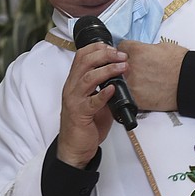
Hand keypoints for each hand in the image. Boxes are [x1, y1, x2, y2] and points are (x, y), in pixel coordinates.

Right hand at [57, 42, 125, 168]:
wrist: (75, 148)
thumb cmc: (85, 124)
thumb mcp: (95, 101)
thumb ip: (104, 88)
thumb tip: (122, 78)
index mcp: (74, 82)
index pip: (81, 56)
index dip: (97, 48)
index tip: (113, 47)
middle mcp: (72, 88)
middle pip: (84, 62)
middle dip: (104, 55)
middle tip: (121, 55)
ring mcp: (74, 100)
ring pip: (88, 78)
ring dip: (107, 70)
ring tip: (122, 67)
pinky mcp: (80, 114)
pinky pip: (92, 102)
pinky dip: (103, 94)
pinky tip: (113, 88)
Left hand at [117, 40, 187, 111]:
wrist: (191, 81)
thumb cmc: (181, 63)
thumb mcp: (162, 46)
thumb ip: (145, 49)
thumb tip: (141, 53)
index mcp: (137, 50)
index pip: (120, 48)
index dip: (126, 51)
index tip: (129, 55)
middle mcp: (130, 67)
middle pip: (116, 65)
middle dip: (124, 66)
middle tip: (136, 70)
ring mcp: (132, 84)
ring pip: (120, 82)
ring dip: (127, 81)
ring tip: (141, 83)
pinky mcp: (136, 99)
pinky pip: (127, 96)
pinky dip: (133, 94)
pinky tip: (143, 92)